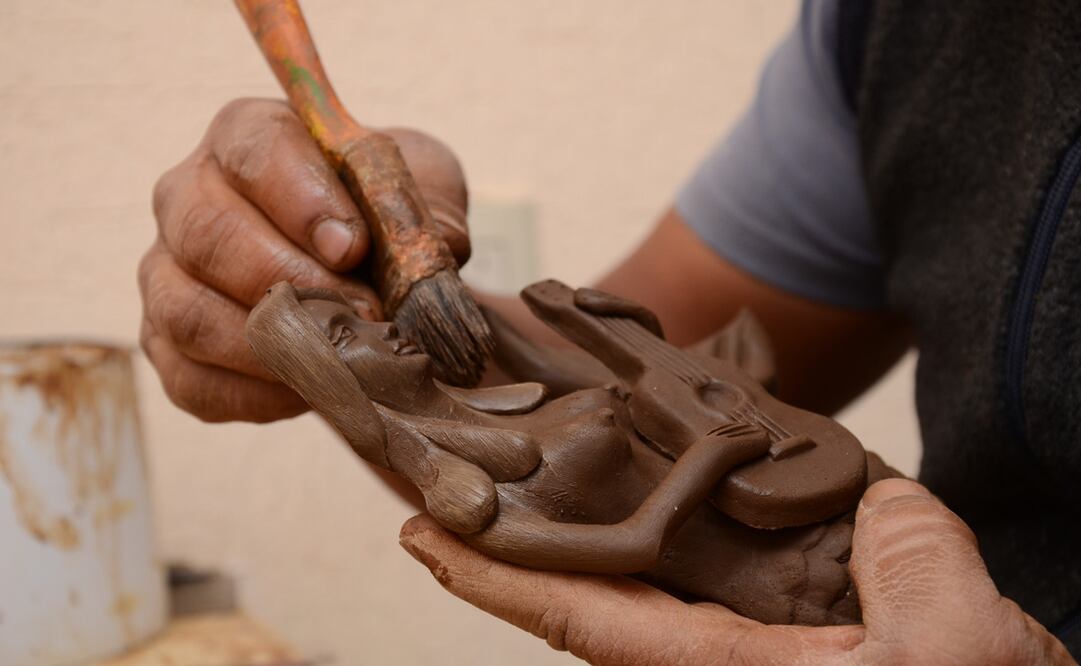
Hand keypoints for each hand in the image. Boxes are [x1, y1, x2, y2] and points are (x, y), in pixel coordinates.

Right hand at [139, 98, 468, 421]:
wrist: (367, 269)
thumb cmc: (384, 215)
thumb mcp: (422, 188)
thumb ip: (420, 209)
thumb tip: (419, 252)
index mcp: (245, 136)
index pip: (255, 152)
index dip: (303, 202)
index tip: (354, 247)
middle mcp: (187, 197)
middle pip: (209, 235)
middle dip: (293, 282)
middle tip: (364, 313)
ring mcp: (166, 274)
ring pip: (189, 313)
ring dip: (273, 345)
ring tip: (343, 358)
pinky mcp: (166, 345)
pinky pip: (191, 380)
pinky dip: (256, 395)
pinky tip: (313, 388)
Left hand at [400, 479, 1073, 664]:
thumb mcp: (952, 645)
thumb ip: (907, 552)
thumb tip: (880, 502)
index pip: (579, 620)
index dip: (491, 580)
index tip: (422, 537)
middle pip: (597, 603)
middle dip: (527, 549)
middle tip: (472, 485)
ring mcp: (749, 655)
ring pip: (653, 596)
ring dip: (602, 540)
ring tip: (560, 477)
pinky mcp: (787, 649)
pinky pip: (712, 592)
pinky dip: (680, 546)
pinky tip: (687, 507)